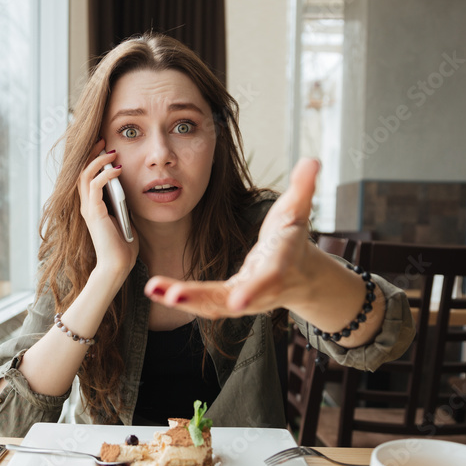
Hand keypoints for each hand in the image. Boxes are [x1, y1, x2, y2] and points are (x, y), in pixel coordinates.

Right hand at [78, 139, 138, 283]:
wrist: (117, 266)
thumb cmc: (123, 247)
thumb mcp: (125, 219)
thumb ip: (123, 205)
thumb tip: (130, 190)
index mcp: (92, 207)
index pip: (87, 178)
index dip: (94, 161)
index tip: (106, 148)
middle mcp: (86, 206)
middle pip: (82, 171)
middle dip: (92, 154)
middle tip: (103, 140)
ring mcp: (88, 208)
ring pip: (85, 175)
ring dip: (98, 161)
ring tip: (110, 152)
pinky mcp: (94, 212)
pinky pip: (95, 185)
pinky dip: (105, 174)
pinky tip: (117, 169)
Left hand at [144, 158, 320, 317]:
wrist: (297, 274)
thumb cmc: (293, 238)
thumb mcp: (299, 210)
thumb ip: (304, 186)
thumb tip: (312, 160)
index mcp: (281, 264)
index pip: (270, 278)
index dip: (255, 290)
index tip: (238, 300)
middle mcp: (261, 290)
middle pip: (232, 299)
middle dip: (203, 297)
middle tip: (174, 295)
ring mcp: (244, 300)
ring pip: (212, 305)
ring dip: (184, 300)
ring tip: (153, 288)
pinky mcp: (227, 301)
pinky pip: (203, 303)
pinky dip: (179, 297)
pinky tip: (155, 289)